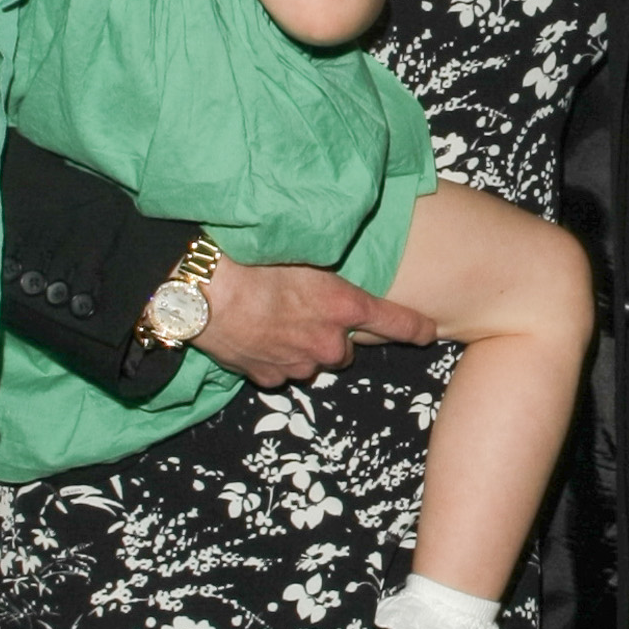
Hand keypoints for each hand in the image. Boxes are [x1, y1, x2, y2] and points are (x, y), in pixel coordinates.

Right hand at [194, 253, 438, 385]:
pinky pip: (280, 371)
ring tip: (273, 317)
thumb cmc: (248, 258)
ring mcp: (297, 364)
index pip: (398, 324)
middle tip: (306, 308)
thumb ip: (329, 271)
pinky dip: (272, 357)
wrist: (198, 289)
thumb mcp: (301, 251)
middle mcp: (328, 342)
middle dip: (333, 333)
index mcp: (344, 307)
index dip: (417, 328)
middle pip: (346, 348)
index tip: (429, 331)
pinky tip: (254, 333)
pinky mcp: (267, 377)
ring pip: (312, 361)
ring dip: (301, 345)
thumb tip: (338, 274)